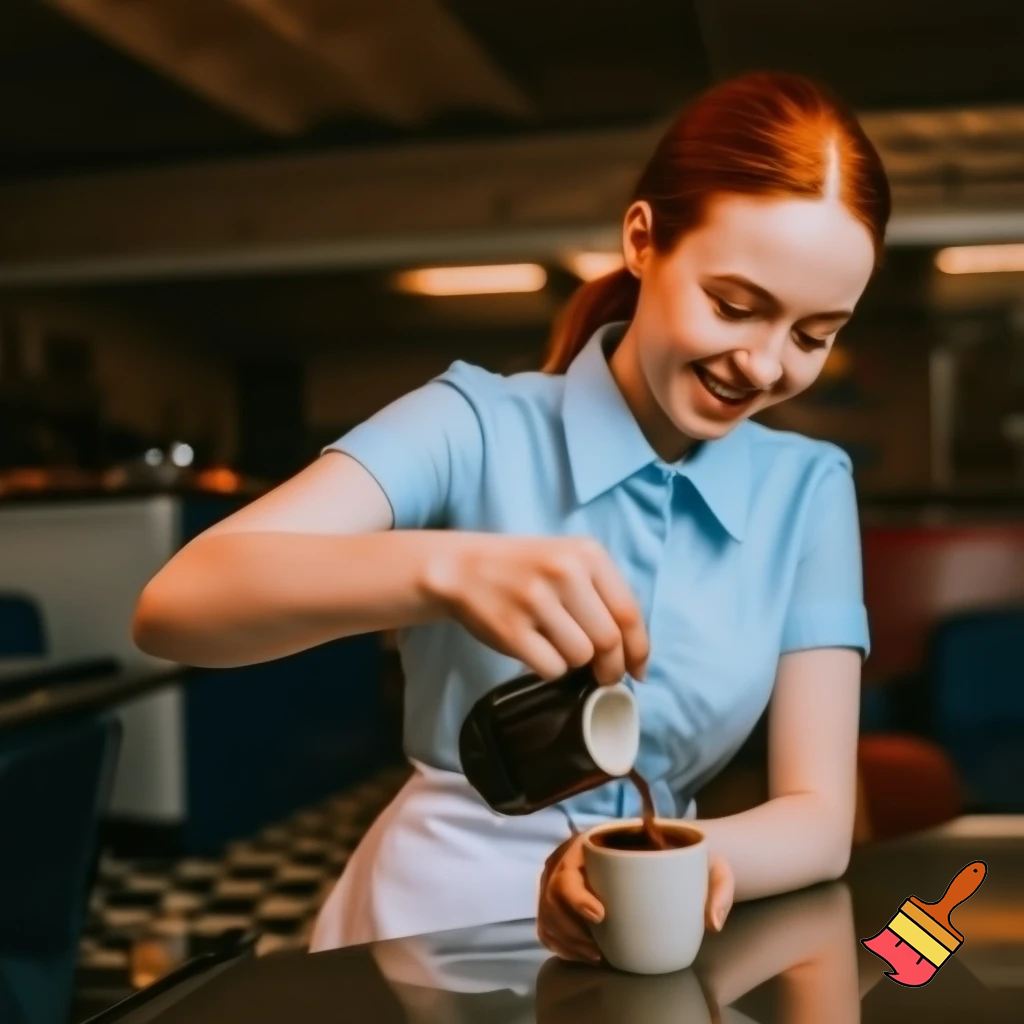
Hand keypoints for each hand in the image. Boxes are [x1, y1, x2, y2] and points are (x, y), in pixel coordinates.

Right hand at [423, 534, 647, 683]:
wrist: (462, 567)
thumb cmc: (525, 571)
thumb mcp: (569, 563)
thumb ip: (604, 598)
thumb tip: (634, 657)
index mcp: (587, 554)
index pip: (629, 613)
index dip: (639, 650)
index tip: (639, 671)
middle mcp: (564, 572)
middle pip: (608, 641)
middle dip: (611, 668)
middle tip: (603, 675)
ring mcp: (535, 600)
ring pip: (581, 657)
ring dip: (575, 663)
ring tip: (557, 647)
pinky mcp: (511, 629)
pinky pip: (551, 668)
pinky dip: (549, 668)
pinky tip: (536, 650)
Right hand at [537, 833, 734, 963]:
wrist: (665, 852)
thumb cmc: (680, 854)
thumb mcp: (708, 864)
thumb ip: (718, 885)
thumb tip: (713, 921)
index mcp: (594, 841)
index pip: (569, 866)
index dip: (576, 895)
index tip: (601, 914)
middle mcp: (572, 858)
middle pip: (552, 894)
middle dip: (569, 926)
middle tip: (597, 949)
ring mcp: (564, 879)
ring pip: (548, 912)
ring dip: (565, 939)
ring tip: (595, 955)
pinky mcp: (564, 899)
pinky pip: (548, 923)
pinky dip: (559, 943)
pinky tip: (583, 954)